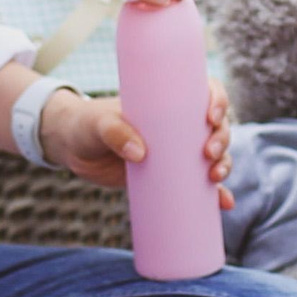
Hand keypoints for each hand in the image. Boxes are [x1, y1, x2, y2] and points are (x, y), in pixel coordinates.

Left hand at [40, 80, 235, 208]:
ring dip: (224, 165)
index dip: (217, 100)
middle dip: (221, 139)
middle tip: (208, 154)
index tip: (210, 116)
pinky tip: (224, 204)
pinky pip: (199, 184)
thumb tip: (140, 153)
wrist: (72, 148)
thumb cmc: (86, 125)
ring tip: (214, 179)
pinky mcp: (169, 176)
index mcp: (167, 101)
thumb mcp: (98, 124)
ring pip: (214, 155)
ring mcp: (176, 151)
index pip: (205, 92)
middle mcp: (178, 124)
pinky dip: (215, 195)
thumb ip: (114, 132)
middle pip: (216, 126)